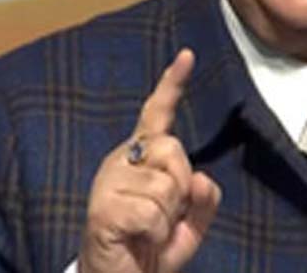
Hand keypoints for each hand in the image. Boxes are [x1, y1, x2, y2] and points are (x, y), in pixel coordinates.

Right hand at [79, 49, 220, 272]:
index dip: (172, 84)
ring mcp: (108, 183)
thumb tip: (201, 178)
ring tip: (148, 232)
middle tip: (164, 218)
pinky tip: (139, 240)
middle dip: (181, 188)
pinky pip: (153, 213)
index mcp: (141, 158)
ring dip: (168, 218)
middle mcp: (121, 161)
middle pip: (173, 150)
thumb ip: (203, 199)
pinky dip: (156, 233)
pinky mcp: (102, 208)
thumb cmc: (151, 252)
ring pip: (166, 185)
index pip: (156, 114)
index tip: (187, 55)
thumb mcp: (190, 225)